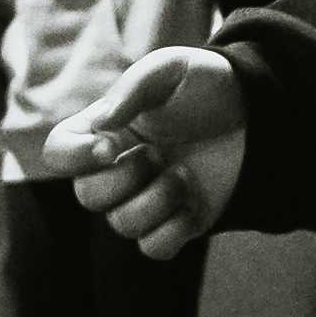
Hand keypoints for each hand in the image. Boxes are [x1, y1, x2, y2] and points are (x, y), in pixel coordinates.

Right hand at [45, 48, 245, 258]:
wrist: (256, 112)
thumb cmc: (205, 84)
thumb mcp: (171, 68)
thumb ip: (133, 88)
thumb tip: (101, 124)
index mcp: (105, 130)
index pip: (58, 153)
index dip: (73, 157)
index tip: (109, 146)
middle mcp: (117, 167)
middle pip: (87, 196)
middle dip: (124, 177)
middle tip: (159, 153)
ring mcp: (145, 197)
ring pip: (122, 225)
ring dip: (155, 201)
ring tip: (185, 173)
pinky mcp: (175, 222)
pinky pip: (154, 248)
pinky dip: (173, 229)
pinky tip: (193, 201)